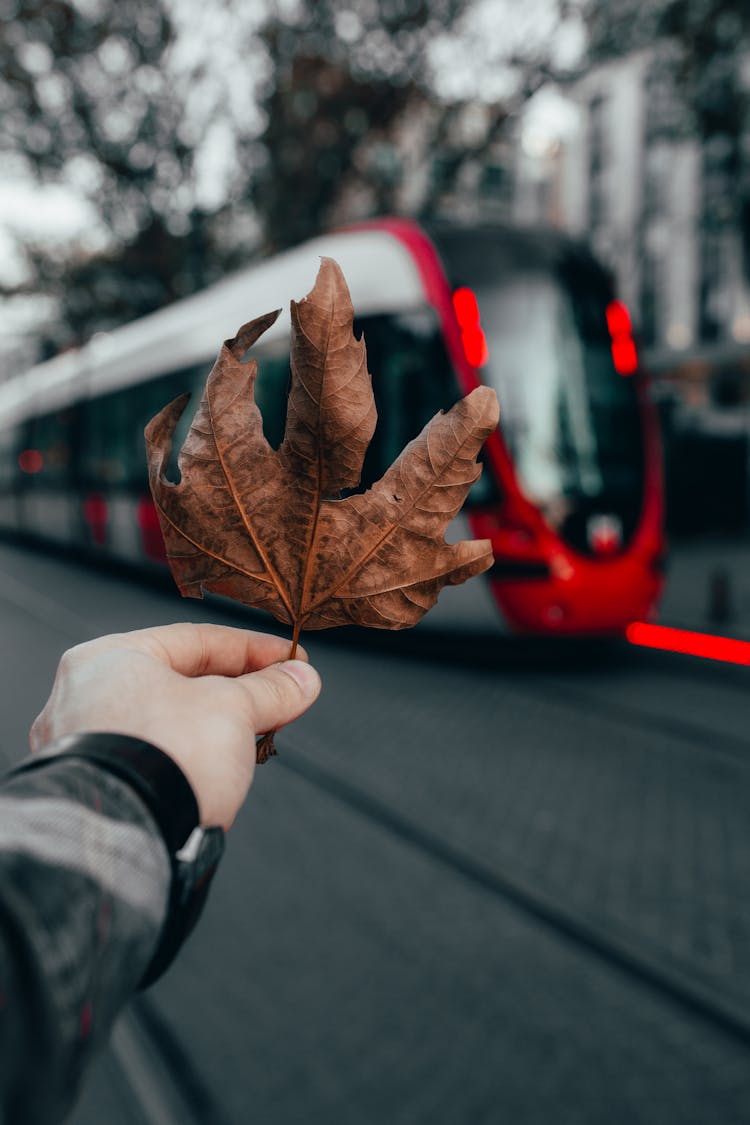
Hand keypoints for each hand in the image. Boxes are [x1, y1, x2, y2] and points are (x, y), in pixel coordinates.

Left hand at [30, 623, 320, 829]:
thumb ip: (270, 690)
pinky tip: (220, 771)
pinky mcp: (97, 787)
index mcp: (110, 657)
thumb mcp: (233, 709)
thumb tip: (303, 679)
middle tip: (282, 698)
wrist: (124, 838)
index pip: (198, 640)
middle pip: (181, 682)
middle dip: (238, 692)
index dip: (254, 649)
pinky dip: (190, 758)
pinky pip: (154, 758)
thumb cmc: (165, 757)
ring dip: (217, 728)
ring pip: (168, 723)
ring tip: (259, 737)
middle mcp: (86, 696)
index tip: (292, 661)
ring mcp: (86, 745)